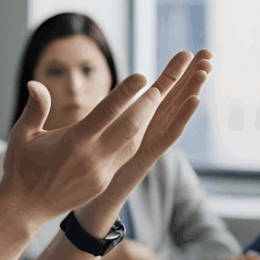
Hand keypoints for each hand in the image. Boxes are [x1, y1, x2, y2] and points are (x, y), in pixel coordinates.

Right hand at [0, 54, 197, 230]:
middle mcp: (92, 158)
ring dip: (145, 121)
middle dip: (147, 105)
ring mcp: (100, 173)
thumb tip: (35, 83)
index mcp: (74, 142)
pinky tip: (139, 125)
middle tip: (160, 85)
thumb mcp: (22, 135)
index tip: (142, 76)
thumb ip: (35, 108)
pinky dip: (135, 138)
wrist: (24, 208)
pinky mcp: (103, 182)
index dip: (126, 93)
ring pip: (132, 143)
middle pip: (130, 127)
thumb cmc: (21, 167)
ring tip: (155, 101)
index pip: (106, 112)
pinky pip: (125, 157)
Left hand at [76, 50, 211, 223]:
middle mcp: (147, 133)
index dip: (172, 75)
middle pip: (172, 100)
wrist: (88, 207)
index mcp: (134, 126)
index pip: (157, 95)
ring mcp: (149, 145)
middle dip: (189, 76)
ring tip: (206, 67)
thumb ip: (86, 115)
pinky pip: (166, 136)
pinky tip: (194, 98)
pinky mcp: (146, 158)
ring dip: (190, 91)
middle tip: (208, 52)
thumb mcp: (88, 138)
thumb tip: (51, 89)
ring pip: (173, 113)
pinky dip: (181, 118)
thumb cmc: (84, 171)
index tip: (187, 52)